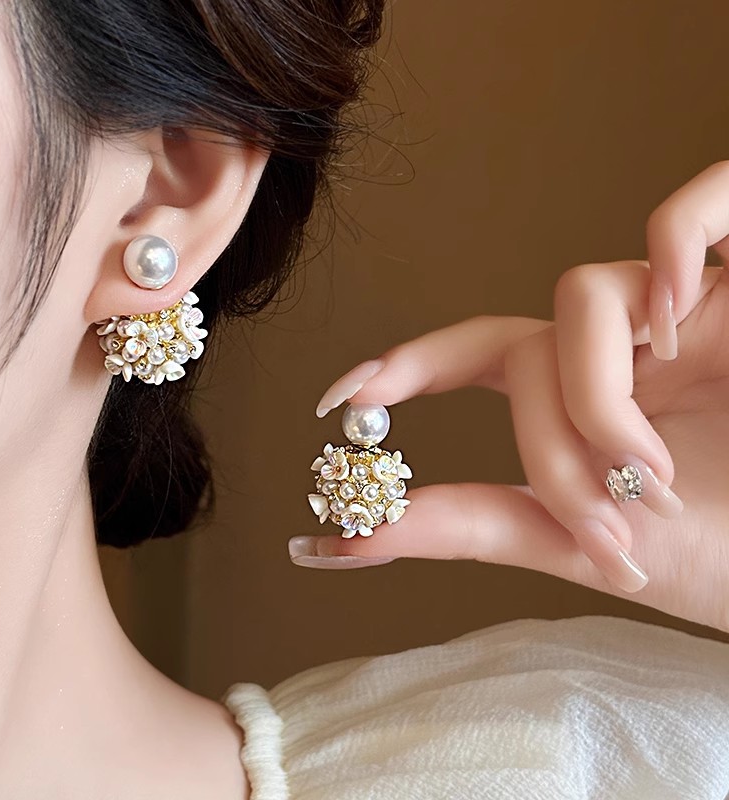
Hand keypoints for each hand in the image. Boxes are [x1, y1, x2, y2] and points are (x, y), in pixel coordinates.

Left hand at [289, 162, 728, 633]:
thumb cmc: (727, 557)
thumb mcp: (585, 548)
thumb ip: (472, 526)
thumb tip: (342, 540)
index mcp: (591, 392)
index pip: (480, 353)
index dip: (406, 365)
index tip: (336, 401)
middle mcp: (630, 342)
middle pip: (525, 347)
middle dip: (542, 444)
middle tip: (598, 527)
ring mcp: (690, 306)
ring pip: (583, 299)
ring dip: (600, 404)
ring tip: (660, 480)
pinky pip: (704, 205)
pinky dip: (680, 242)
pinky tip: (676, 317)